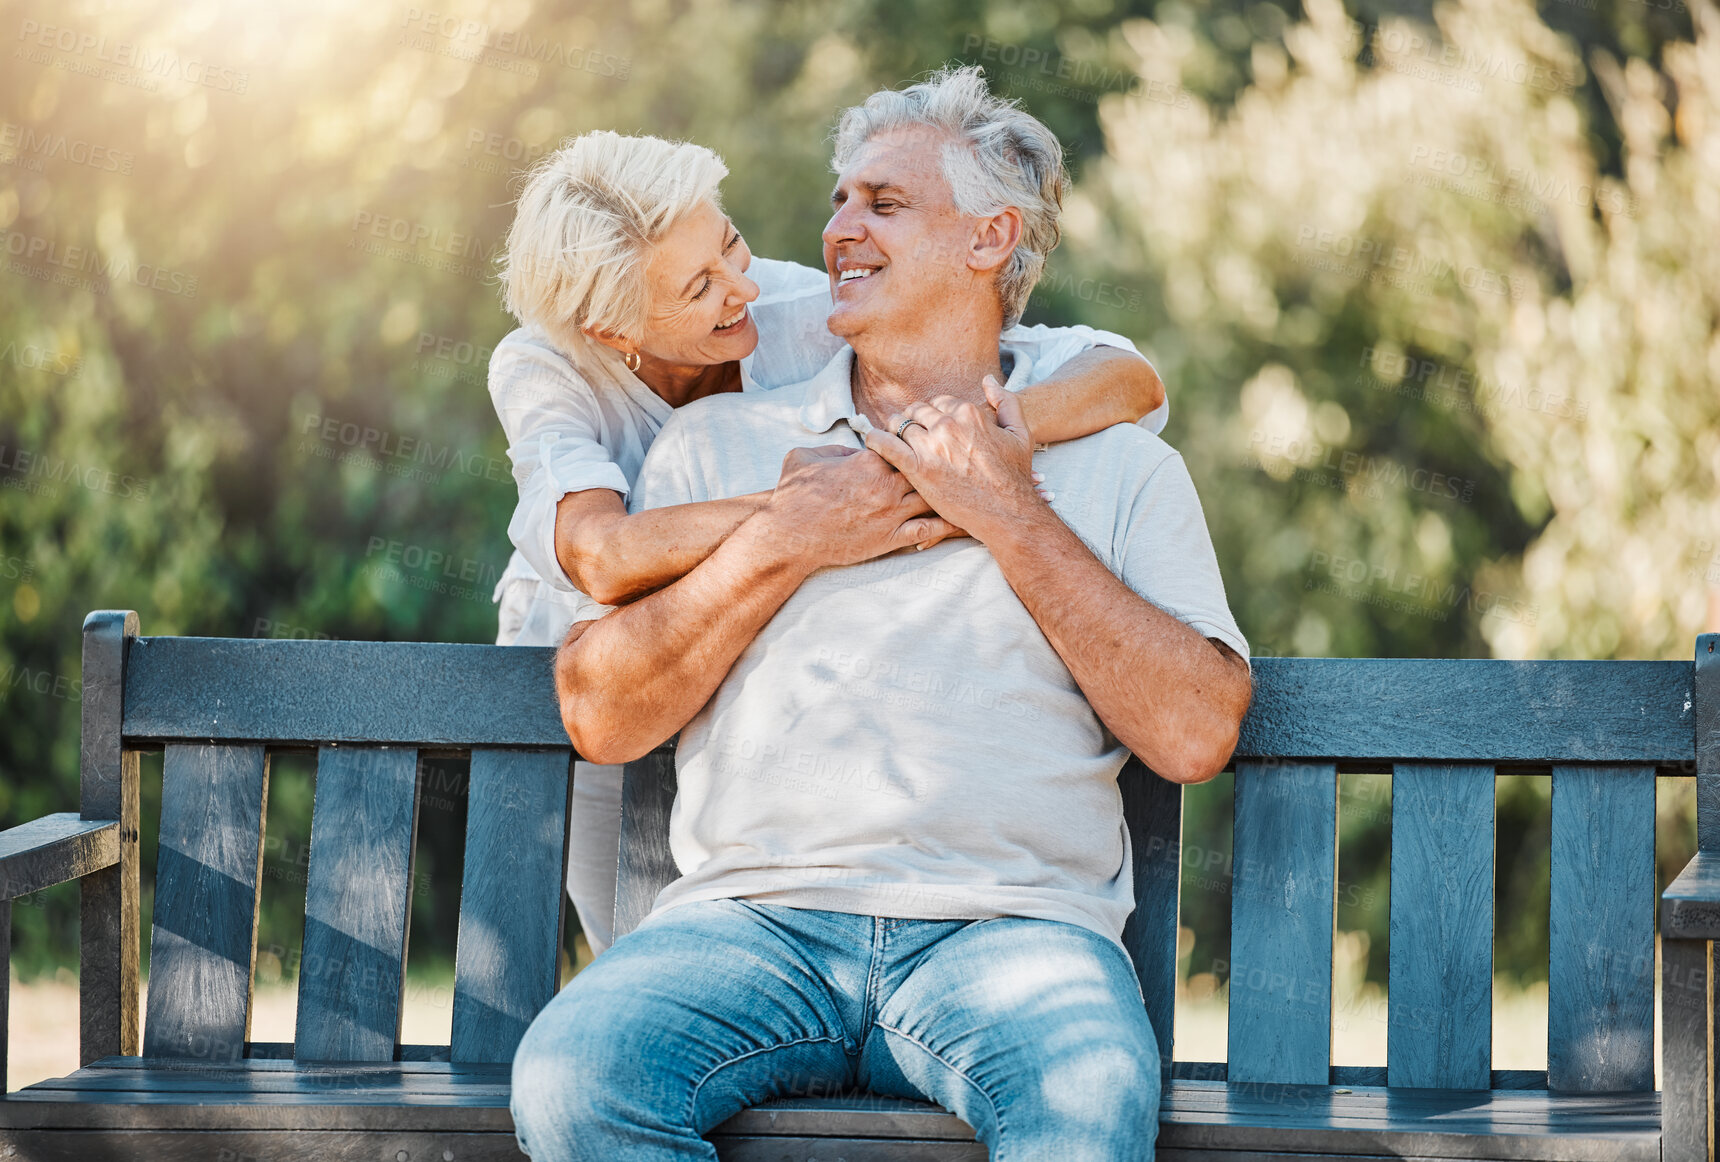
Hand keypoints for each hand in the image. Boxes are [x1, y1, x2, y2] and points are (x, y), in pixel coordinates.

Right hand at [756, 444, 960, 567]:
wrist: (789, 535)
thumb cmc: (794, 495)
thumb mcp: (806, 457)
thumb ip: (834, 448)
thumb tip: (851, 448)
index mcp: (869, 461)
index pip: (905, 444)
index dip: (918, 441)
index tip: (928, 440)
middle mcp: (886, 485)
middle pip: (928, 468)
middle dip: (945, 463)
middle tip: (962, 461)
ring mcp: (891, 513)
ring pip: (933, 497)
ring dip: (953, 493)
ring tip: (976, 490)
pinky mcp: (890, 538)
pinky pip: (928, 530)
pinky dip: (948, 526)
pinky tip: (963, 523)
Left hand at [863, 376, 1041, 543]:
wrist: (1007, 512)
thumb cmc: (1015, 475)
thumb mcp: (1020, 432)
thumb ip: (1006, 401)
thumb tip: (988, 379)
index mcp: (969, 412)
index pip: (938, 401)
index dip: (934, 413)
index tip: (933, 426)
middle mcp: (948, 425)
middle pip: (917, 410)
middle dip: (913, 420)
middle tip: (912, 434)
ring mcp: (931, 446)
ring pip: (899, 424)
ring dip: (894, 429)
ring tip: (893, 438)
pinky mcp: (917, 468)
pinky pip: (886, 445)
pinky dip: (875, 440)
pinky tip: (872, 441)